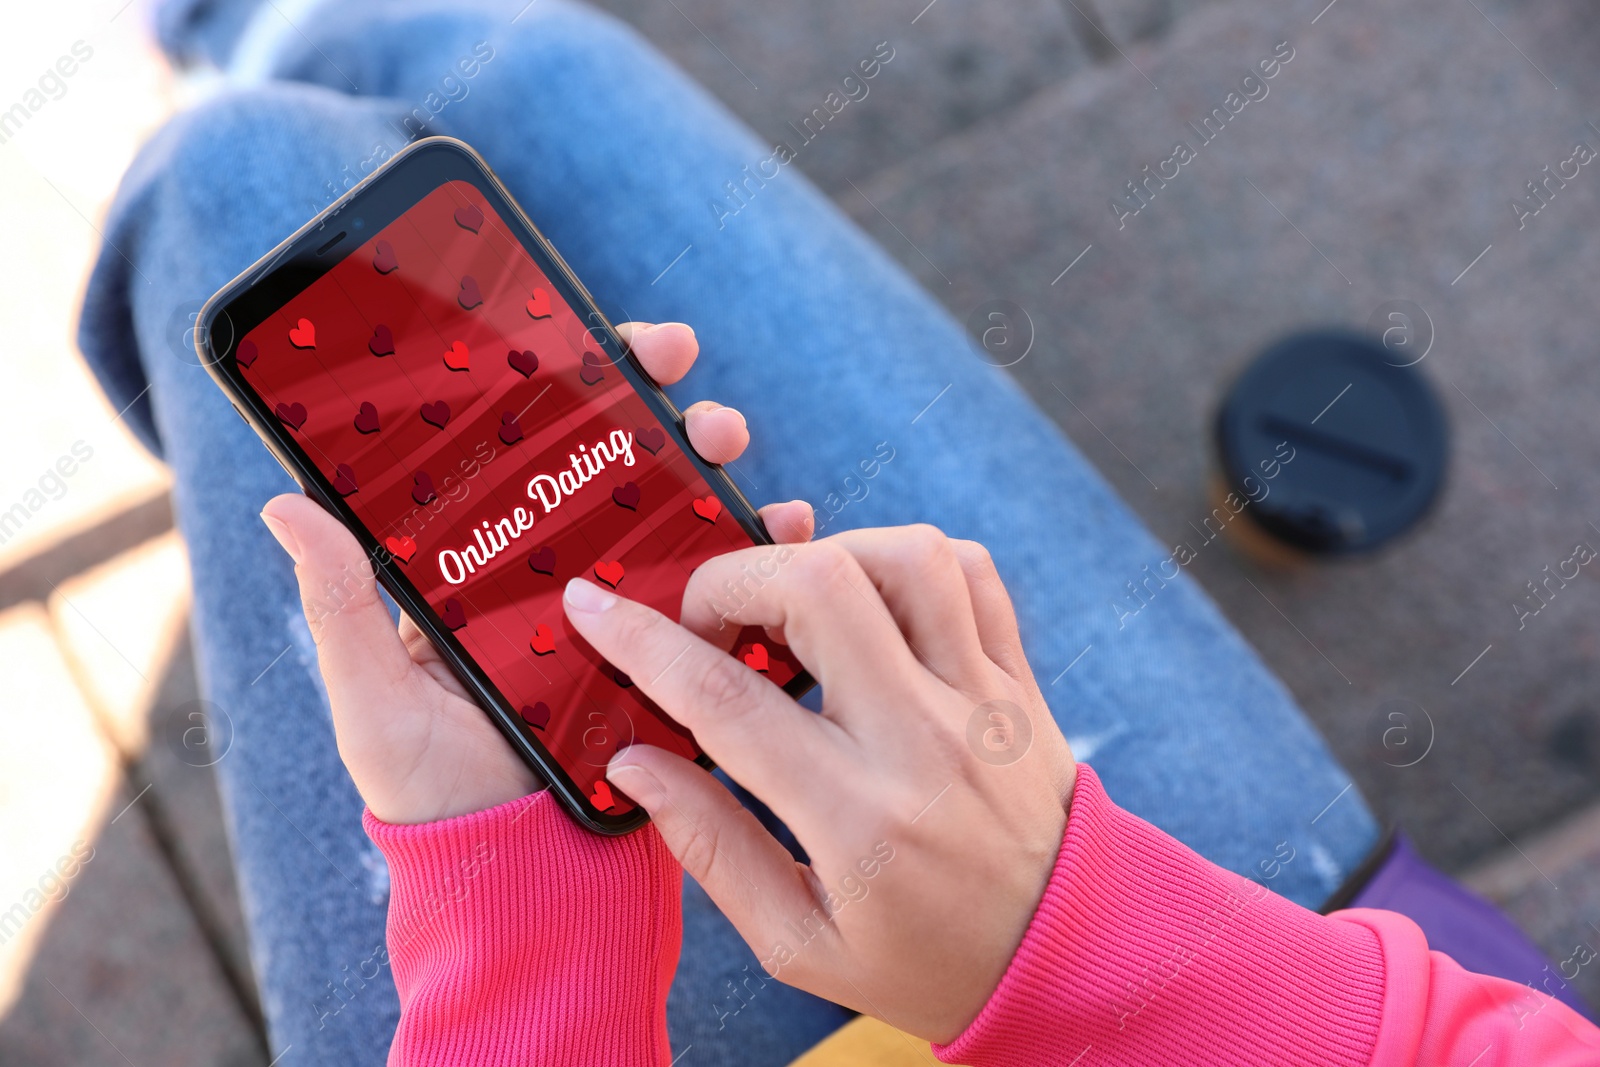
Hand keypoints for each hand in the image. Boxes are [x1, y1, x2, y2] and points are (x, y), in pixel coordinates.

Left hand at [258, 321, 814, 824]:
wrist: (518, 875)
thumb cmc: (432, 791)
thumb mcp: (372, 698)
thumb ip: (343, 606)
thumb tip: (283, 503)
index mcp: (485, 568)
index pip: (522, 456)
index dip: (562, 389)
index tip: (596, 340)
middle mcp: (558, 578)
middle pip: (610, 468)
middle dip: (650, 404)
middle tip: (674, 368)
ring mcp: (623, 613)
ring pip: (673, 516)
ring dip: (709, 463)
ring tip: (728, 441)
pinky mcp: (676, 655)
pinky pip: (722, 592)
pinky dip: (760, 554)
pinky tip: (785, 525)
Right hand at [564, 525, 1076, 1042]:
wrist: (1071, 960)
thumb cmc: (927, 961)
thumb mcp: (800, 943)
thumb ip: (710, 848)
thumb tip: (634, 765)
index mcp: (855, 818)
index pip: (725, 698)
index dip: (641, 642)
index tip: (593, 605)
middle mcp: (921, 740)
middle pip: (819, 587)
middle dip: (734, 577)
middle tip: (711, 622)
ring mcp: (981, 698)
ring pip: (905, 557)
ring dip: (828, 556)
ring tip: (794, 607)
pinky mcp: (1018, 679)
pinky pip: (972, 573)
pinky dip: (910, 561)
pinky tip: (872, 604)